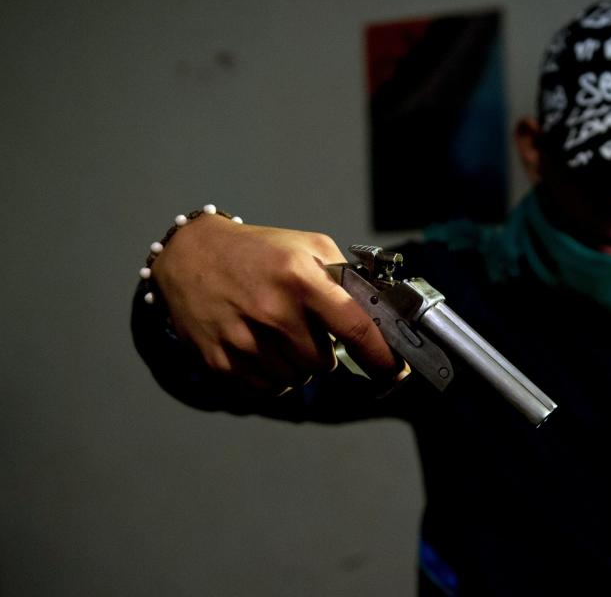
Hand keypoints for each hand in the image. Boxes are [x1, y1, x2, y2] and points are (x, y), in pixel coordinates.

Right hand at [150, 214, 397, 391]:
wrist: (191, 254)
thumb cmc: (258, 252)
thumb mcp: (308, 246)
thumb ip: (346, 277)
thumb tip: (382, 314)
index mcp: (301, 277)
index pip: (355, 327)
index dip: (381, 357)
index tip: (394, 372)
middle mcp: (273, 310)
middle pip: (322, 363)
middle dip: (322, 351)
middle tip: (306, 328)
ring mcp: (243, 338)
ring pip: (296, 379)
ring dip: (297, 364)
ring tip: (279, 333)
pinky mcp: (220, 360)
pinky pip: (268, 388)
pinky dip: (273, 375)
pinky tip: (260, 346)